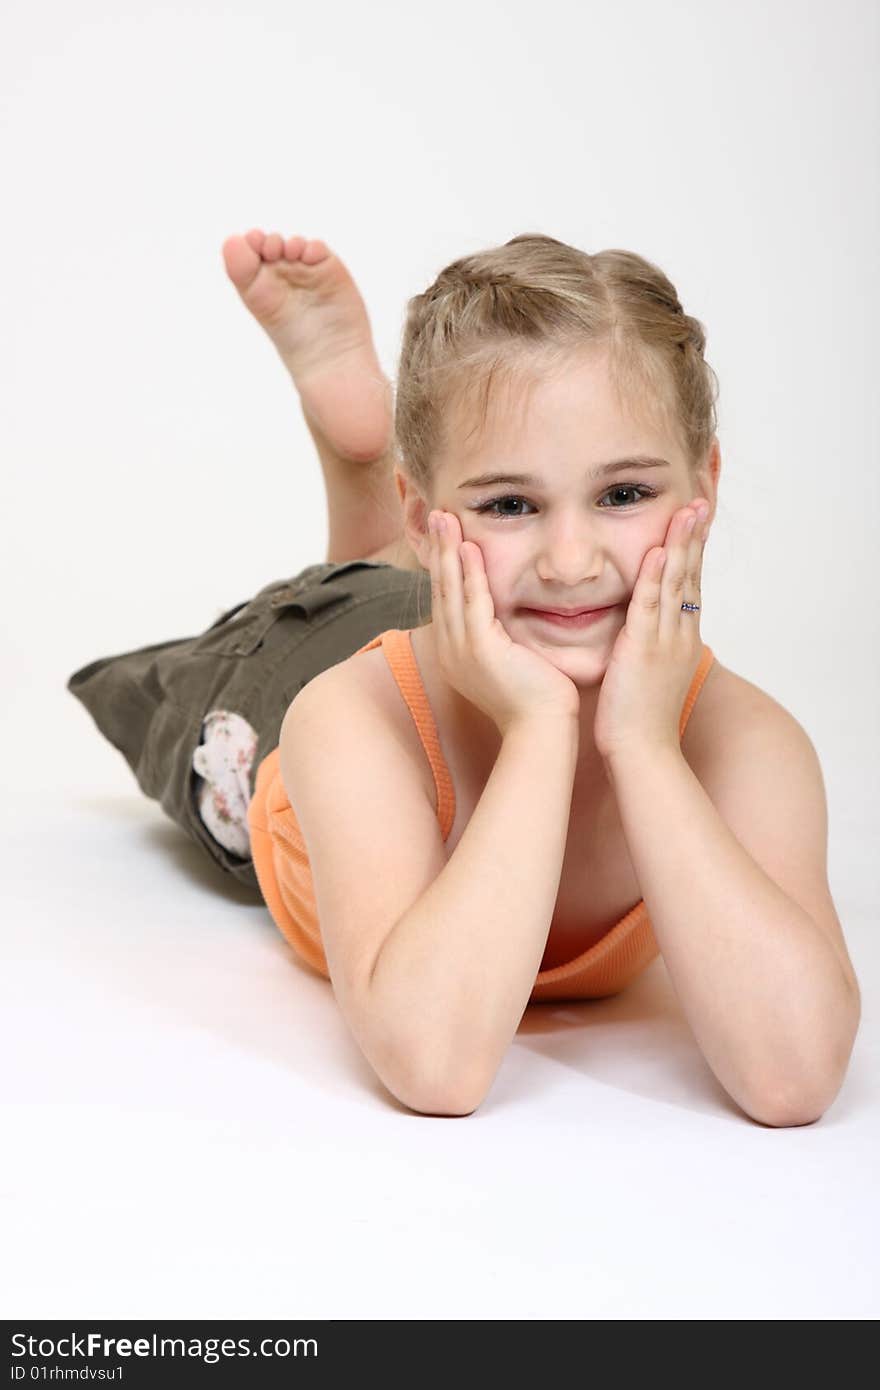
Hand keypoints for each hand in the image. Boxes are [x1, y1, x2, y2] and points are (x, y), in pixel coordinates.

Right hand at [428, 509, 581, 734]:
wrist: (541, 731)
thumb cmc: (536, 702)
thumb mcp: (514, 663)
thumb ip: (507, 638)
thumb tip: (513, 621)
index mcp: (456, 653)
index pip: (447, 600)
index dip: (445, 565)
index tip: (447, 535)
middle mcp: (451, 650)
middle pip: (441, 589)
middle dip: (438, 549)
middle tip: (436, 514)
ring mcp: (461, 650)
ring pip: (451, 590)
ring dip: (447, 550)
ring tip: (444, 518)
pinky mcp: (480, 649)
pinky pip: (473, 602)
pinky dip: (469, 573)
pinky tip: (468, 547)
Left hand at [593, 499, 710, 763]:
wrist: (643, 754)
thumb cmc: (638, 724)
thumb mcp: (646, 678)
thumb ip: (644, 651)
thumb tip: (636, 638)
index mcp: (681, 642)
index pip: (690, 588)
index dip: (692, 554)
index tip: (695, 524)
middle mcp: (680, 636)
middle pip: (691, 577)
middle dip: (695, 538)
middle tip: (700, 503)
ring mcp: (666, 642)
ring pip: (677, 585)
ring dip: (682, 545)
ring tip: (688, 510)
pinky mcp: (644, 650)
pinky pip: (651, 606)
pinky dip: (656, 577)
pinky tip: (657, 550)